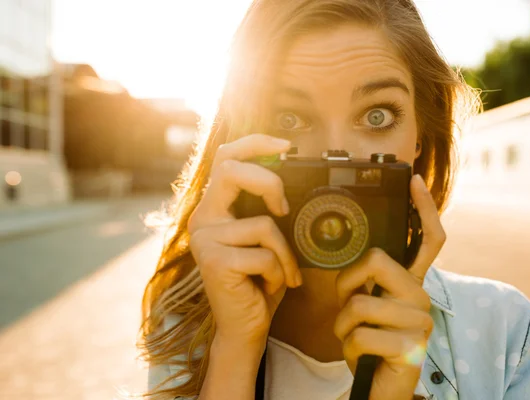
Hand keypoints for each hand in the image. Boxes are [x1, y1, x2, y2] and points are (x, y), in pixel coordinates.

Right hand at [187, 134, 301, 349]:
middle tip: (284, 208)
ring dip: (285, 253)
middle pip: (230, 170)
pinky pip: (266, 254)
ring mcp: (205, 239)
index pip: (226, 158)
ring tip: (282, 273)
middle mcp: (203, 218)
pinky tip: (268, 286)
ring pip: (263, 224)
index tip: (285, 145)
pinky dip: (279, 272)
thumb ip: (268, 211)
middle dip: (269, 182)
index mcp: (215, 208)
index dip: (254, 143)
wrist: (245, 326)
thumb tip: (292, 187)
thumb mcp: (266, 240)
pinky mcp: (215, 261)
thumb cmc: (259, 282)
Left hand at [333, 174, 445, 399]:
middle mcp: (423, 297)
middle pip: (375, 262)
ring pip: (358, 304)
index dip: (423, 209)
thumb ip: (367, 281)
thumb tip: (356, 257)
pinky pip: (359, 335)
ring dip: (343, 325)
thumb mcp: (367, 306)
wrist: (381, 387)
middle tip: (348, 303)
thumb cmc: (372, 342)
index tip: (413, 180)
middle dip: (347, 283)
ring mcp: (420, 322)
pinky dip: (348, 348)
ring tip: (355, 336)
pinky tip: (360, 355)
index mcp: (412, 282)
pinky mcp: (410, 348)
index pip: (428, 239)